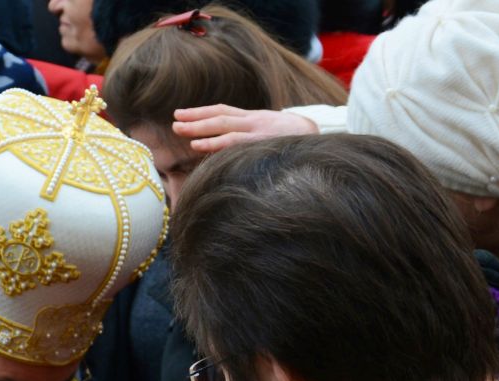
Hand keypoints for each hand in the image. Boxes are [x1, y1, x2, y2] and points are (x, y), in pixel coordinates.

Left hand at [172, 105, 317, 153]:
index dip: (201, 113)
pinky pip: (239, 145)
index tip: (181, 114)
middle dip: (196, 120)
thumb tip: (230, 149)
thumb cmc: (295, 140)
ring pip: (227, 130)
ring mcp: (261, 133)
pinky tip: (204, 150)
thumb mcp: (271, 133)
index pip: (223, 111)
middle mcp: (255, 122)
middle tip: (175, 123)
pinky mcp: (266, 145)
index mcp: (254, 118)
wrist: (323, 139)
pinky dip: (220, 146)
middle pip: (221, 117)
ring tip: (187, 137)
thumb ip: (251, 137)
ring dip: (205, 133)